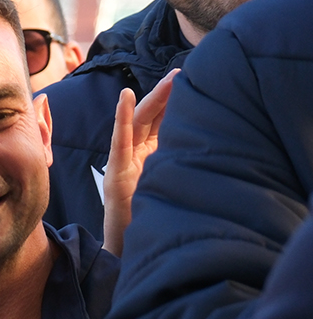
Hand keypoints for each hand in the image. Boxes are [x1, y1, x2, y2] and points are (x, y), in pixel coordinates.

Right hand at [101, 68, 178, 256]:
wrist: (131, 246)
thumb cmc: (149, 216)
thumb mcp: (169, 180)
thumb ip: (176, 158)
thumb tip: (202, 139)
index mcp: (147, 155)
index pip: (159, 120)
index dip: (172, 99)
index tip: (191, 79)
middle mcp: (134, 155)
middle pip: (148, 117)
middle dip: (165, 93)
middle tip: (182, 72)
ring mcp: (123, 163)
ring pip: (135, 123)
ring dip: (151, 99)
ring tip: (168, 80)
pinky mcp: (116, 173)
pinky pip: (118, 141)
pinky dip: (120, 118)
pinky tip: (126, 99)